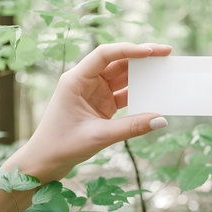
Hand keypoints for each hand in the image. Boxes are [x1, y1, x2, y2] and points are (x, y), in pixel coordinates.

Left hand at [2, 42, 171, 182]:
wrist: (45, 162)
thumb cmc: (61, 146)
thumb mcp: (98, 136)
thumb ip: (131, 127)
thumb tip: (161, 120)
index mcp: (76, 79)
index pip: (104, 55)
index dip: (128, 49)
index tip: (150, 52)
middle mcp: (85, 81)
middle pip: (117, 61)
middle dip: (141, 56)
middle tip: (166, 52)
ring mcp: (94, 92)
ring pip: (121, 76)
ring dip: (142, 73)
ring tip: (164, 69)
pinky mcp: (101, 104)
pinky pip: (123, 94)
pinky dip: (138, 93)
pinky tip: (153, 93)